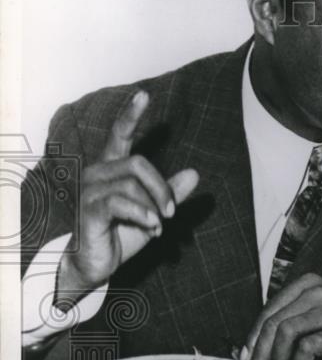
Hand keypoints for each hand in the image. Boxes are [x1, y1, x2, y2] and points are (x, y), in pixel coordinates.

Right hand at [58, 90, 198, 300]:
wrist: (96, 264)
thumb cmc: (121, 234)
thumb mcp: (153, 212)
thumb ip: (170, 193)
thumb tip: (195, 173)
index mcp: (112, 169)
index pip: (120, 135)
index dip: (131, 115)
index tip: (144, 94)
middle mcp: (97, 173)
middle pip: (139, 163)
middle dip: (162, 188)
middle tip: (171, 213)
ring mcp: (90, 191)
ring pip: (132, 184)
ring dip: (154, 207)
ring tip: (158, 227)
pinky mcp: (89, 210)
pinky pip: (121, 202)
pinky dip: (143, 214)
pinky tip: (152, 228)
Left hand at [246, 273, 321, 359]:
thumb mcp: (306, 320)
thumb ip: (280, 327)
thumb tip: (247, 351)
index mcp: (306, 284)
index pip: (268, 311)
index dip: (253, 338)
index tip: (247, 358)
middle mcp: (317, 292)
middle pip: (273, 322)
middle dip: (261, 353)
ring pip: (285, 332)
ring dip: (280, 357)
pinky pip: (307, 347)